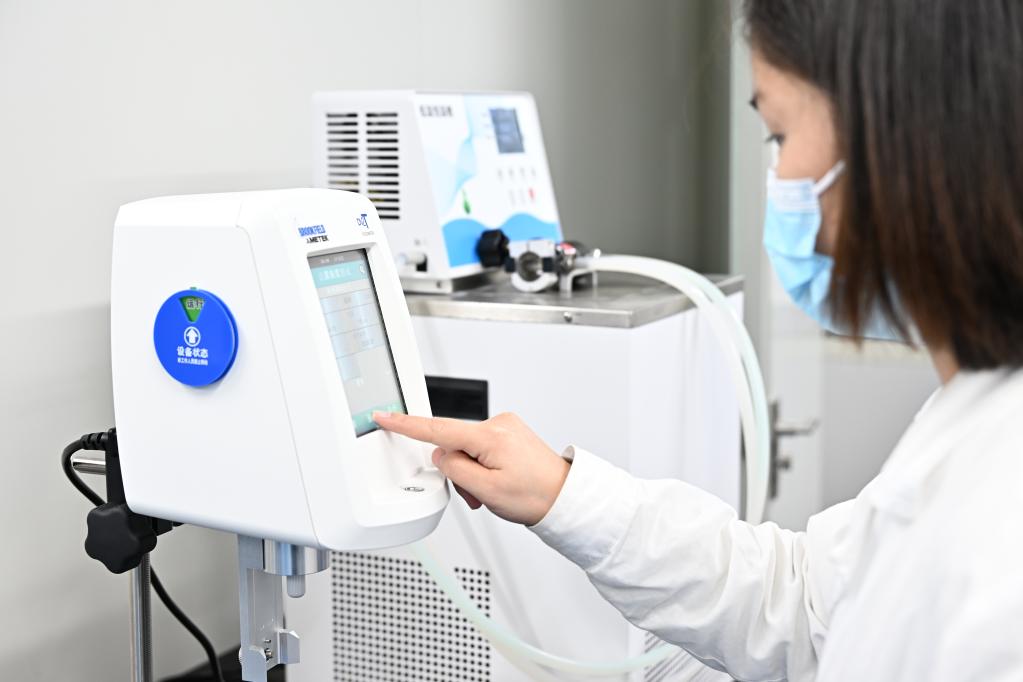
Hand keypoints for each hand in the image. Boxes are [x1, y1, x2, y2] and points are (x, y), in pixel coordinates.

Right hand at [373, 411, 569, 525]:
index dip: (406, 424)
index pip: (437, 429)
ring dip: (470, 472)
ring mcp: (505, 427)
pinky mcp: (508, 433)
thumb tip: (440, 455)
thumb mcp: (486, 491)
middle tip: (476, 494)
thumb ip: (454, 470)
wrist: (564, 497)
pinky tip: (496, 480)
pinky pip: (480, 448)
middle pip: (453, 444)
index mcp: (491, 436)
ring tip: (491, 491)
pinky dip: (481, 466)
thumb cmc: (535, 496)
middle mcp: (498, 424)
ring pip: (466, 449)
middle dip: (457, 471)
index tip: (385, 416)